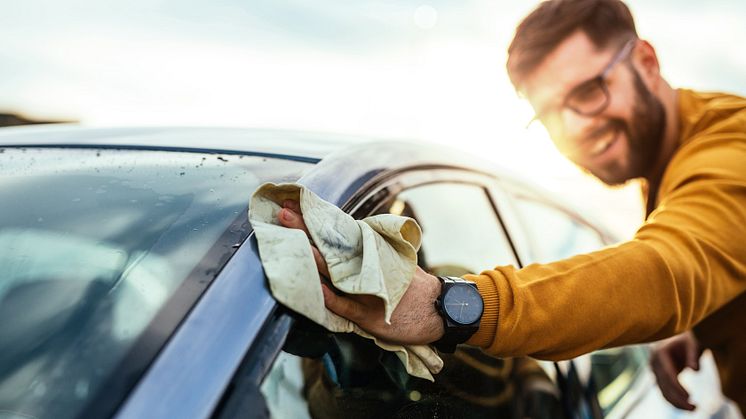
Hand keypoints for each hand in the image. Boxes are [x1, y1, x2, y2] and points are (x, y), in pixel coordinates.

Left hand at [277, 200, 444, 345]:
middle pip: (330, 245)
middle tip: (283, 213)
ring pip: (335, 273)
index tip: (293, 204)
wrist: (440, 308)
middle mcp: (366, 268)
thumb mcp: (391, 261)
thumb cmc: (413, 287)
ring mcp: (367, 291)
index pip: (336, 233)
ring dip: (314, 258)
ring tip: (294, 244)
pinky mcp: (369, 314)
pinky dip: (332, 297)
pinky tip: (318, 288)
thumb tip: (344, 242)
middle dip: (305, 230)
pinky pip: (347, 306)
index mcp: (369, 254)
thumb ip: (368, 253)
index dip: (313, 220)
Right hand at [650, 331, 702, 410]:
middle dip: (678, 399)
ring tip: (693, 409)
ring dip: (676, 402)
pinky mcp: (658, 376)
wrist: (676, 336)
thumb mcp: (692, 344)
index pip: (668, 375)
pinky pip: (664, 390)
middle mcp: (654, 363)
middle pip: (664, 386)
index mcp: (660, 354)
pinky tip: (685, 405)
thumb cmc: (686, 338)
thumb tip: (695, 370)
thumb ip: (693, 356)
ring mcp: (655, 370)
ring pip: (663, 391)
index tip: (690, 398)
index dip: (677, 387)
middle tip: (695, 408)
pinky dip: (673, 399)